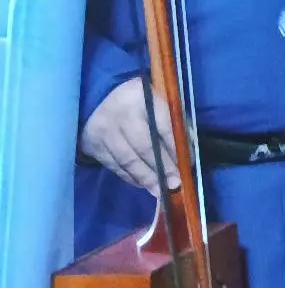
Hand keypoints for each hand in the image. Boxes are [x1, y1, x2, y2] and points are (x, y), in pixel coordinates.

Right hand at [79, 77, 179, 195]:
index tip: (187, 165)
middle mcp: (121, 115)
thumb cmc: (139, 99)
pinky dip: (129, 177)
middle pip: (144, 146)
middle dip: (161, 167)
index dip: (175, 148)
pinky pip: (113, 165)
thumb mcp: (159, 100)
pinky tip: (142, 184)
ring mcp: (104, 131)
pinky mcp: (93, 144)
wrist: (98, 96)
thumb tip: (188, 151)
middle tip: (174, 184)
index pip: (163, 126)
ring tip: (159, 191)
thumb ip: (175, 122)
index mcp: (142, 97)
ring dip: (145, 178)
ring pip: (127, 159)